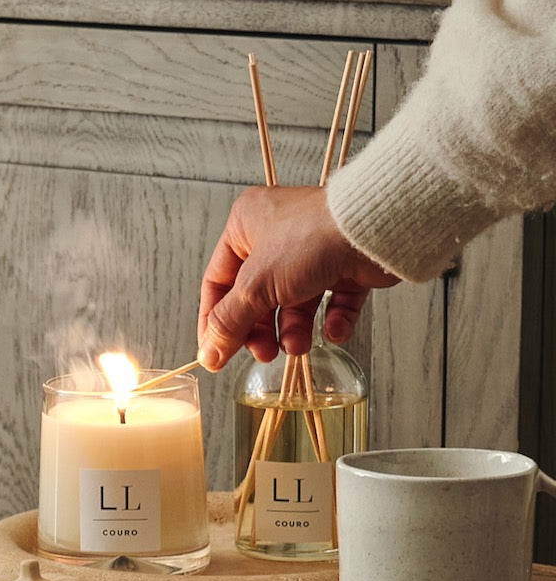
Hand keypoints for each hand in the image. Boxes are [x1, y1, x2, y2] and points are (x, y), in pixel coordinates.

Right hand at [197, 186, 399, 369]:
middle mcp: (275, 235)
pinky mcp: (345, 265)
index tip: (215, 354)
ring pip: (295, 303)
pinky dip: (331, 321)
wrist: (373, 230)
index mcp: (245, 226)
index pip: (218, 282)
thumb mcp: (256, 285)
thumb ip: (229, 323)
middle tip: (263, 353)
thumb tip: (208, 354)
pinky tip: (333, 330)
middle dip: (261, 329)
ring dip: (295, 330)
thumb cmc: (308, 239)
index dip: (215, 321)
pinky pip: (332, 302)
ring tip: (299, 345)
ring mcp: (312, 250)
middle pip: (256, 296)